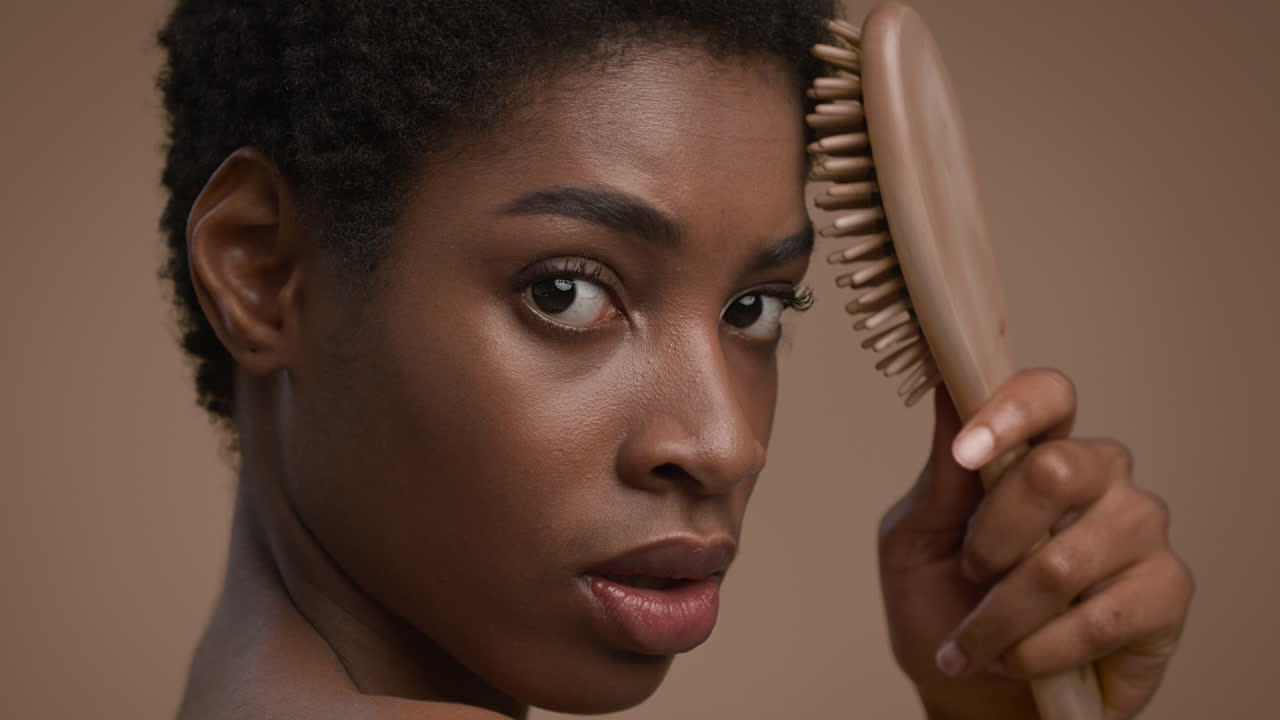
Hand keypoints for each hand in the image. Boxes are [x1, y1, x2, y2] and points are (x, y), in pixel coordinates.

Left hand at [877, 368, 1192, 719]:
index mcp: (1035, 449)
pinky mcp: (1166, 593)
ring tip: (978, 641)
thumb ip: (942, 474)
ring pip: (1067, 558)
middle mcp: (1098, 477)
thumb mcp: (916, 538)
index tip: (966, 453)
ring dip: (1003, 613)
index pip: (1047, 395)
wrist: (970, 690)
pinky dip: (1042, 649)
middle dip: (993, 536)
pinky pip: (1103, 618)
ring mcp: (1140, 530)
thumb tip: (949, 389)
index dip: (1009, 413)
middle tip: (970, 574)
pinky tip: (1019, 661)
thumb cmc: (941, 603)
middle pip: (1059, 468)